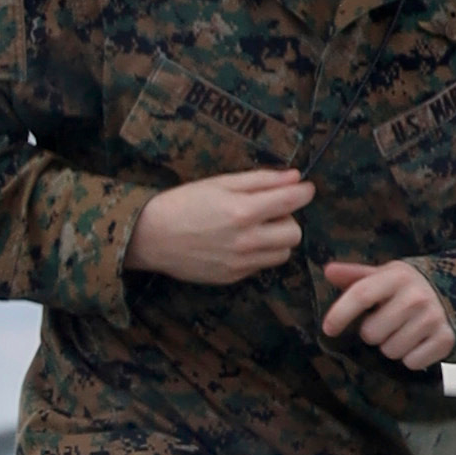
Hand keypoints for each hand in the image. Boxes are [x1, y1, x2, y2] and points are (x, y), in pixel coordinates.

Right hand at [123, 168, 311, 286]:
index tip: (305, 188)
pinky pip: (262, 266)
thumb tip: (295, 177)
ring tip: (254, 228)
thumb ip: (261, 180)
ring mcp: (241, 263)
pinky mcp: (233, 277)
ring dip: (277, 239)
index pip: (292, 202)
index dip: (304, 192)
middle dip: (288, 218)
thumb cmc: (184, 202)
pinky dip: (259, 253)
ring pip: (283, 253)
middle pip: (295, 233)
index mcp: (244, 211)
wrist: (151, 236)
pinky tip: (238, 243)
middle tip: (269, 210)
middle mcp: (247, 241)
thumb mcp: (220, 183)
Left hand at [320, 254, 455, 370]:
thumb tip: (329, 271)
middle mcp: (416, 296)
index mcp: (397, 276)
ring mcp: (433, 318)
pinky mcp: (445, 339)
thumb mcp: (386, 276)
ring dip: (392, 346)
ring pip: (390, 351)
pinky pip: (411, 362)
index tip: (328, 329)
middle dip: (374, 333)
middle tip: (386, 324)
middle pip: (371, 333)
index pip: (361, 294)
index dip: (340, 314)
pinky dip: (412, 357)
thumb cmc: (412, 287)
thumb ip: (356, 276)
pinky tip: (419, 342)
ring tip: (403, 332)